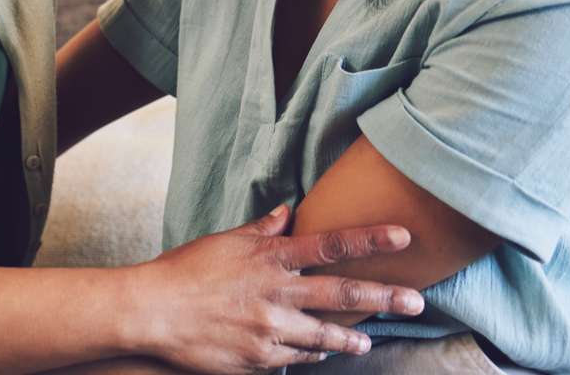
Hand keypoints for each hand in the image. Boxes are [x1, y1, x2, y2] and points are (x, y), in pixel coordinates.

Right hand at [128, 204, 423, 373]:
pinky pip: (297, 357)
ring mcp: (270, 330)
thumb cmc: (185, 271)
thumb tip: (287, 211)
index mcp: (270, 257)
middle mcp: (277, 293)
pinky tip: (319, 350)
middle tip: (417, 300)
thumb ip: (262, 229)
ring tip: (366, 341)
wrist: (151, 312)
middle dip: (385, 297)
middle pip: (343, 294)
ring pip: (325, 335)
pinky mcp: (259, 359)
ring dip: (351, 338)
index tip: (404, 236)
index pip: (331, 244)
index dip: (371, 240)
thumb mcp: (225, 241)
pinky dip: (311, 351)